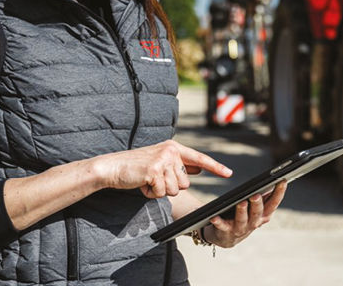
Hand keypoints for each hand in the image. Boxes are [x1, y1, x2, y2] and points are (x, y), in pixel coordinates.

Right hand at [92, 140, 231, 197]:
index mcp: (174, 148)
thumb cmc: (137, 167)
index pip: (200, 159)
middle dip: (169, 187)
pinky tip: (142, 184)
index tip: (229, 173)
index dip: (215, 167)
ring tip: (147, 180)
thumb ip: (180, 165)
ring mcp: (162, 160)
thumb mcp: (161, 162)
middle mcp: (171, 152)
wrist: (113, 167)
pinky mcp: (154, 171)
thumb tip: (200, 169)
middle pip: (185, 183)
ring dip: (160, 191)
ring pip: (174, 190)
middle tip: (153, 178)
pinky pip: (160, 193)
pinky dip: (150, 193)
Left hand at [205, 180, 287, 247]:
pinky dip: (218, 222)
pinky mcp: (225, 232)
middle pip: (258, 212)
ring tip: (241, 202)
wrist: (227, 237)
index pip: (274, 203)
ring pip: (242, 220)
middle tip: (256, 194)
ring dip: (242, 211)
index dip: (279, 193)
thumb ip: (263, 197)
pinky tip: (214, 217)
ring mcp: (240, 228)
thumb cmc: (243, 216)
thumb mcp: (256, 208)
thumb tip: (272, 180)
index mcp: (263, 215)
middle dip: (258, 203)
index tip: (282, 181)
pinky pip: (222, 226)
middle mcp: (254, 223)